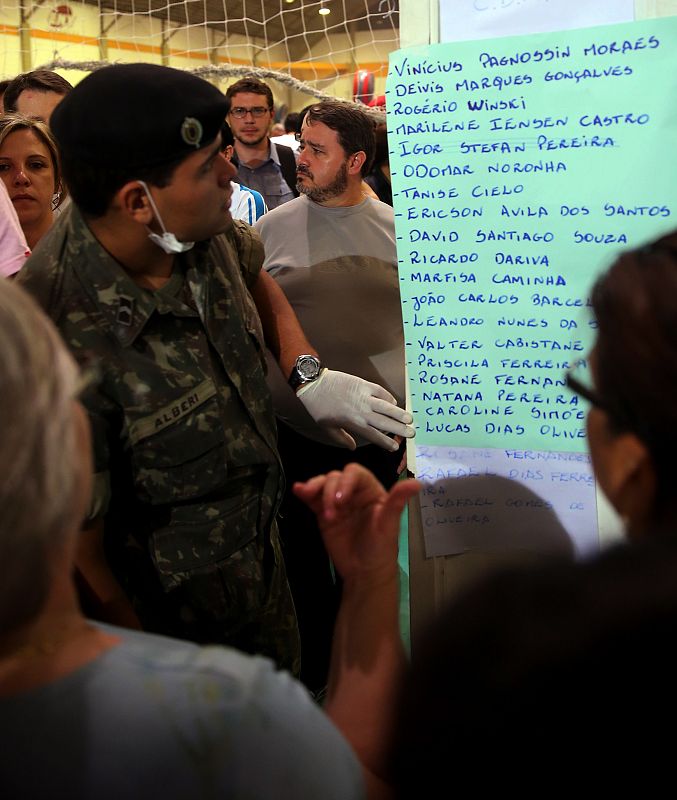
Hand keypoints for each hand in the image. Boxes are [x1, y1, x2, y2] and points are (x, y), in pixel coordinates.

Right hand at [293, 463, 421, 583]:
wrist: (364, 573)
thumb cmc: (381, 548)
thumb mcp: (389, 525)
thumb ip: (397, 501)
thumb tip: (417, 483)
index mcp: (372, 491)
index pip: (356, 474)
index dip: (346, 481)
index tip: (340, 499)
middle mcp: (354, 492)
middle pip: (336, 477)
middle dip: (330, 490)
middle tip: (331, 511)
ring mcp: (337, 502)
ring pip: (323, 484)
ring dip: (316, 489)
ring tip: (311, 500)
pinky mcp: (323, 513)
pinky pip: (313, 498)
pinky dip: (305, 492)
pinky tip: (298, 490)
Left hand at [296, 369, 414, 451]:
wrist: (314, 384)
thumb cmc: (318, 407)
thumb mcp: (327, 427)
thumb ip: (341, 438)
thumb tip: (352, 447)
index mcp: (353, 423)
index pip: (374, 436)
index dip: (386, 442)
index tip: (395, 447)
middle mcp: (362, 411)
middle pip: (385, 422)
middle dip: (400, 429)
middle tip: (411, 433)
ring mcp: (364, 396)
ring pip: (386, 407)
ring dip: (399, 413)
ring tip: (410, 418)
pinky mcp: (363, 384)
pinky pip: (380, 391)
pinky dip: (389, 397)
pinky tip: (394, 402)